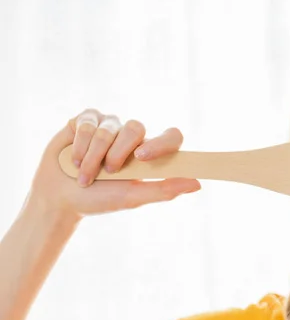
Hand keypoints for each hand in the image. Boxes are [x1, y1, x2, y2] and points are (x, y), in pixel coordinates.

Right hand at [26, 108, 200, 220]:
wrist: (62, 198)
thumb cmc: (101, 199)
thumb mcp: (133, 197)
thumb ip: (164, 189)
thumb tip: (197, 184)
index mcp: (151, 153)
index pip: (172, 136)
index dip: (162, 142)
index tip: (142, 156)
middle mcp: (132, 136)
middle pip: (136, 128)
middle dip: (117, 153)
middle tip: (108, 172)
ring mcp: (110, 125)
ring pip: (108, 129)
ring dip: (93, 157)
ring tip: (85, 174)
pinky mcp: (86, 119)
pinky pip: (87, 124)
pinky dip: (79, 146)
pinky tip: (72, 160)